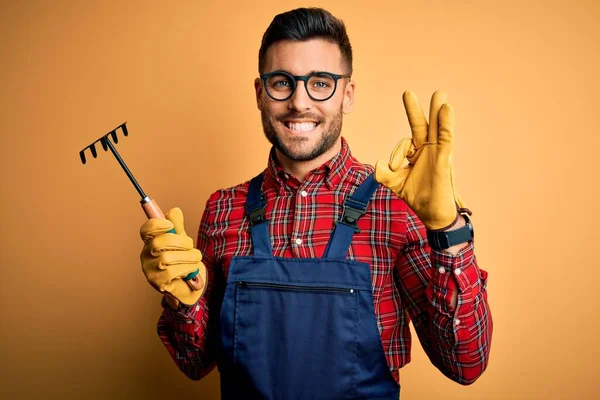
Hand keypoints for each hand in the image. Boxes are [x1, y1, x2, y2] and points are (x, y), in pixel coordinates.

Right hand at [140, 207, 206, 305]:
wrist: (190, 285)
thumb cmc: (183, 261)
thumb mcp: (182, 241)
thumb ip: (178, 227)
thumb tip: (174, 211)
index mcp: (151, 242)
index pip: (146, 230)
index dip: (156, 224)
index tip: (170, 225)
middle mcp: (146, 255)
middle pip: (158, 243)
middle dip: (179, 242)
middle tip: (190, 245)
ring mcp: (150, 270)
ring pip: (167, 258)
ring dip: (188, 257)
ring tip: (194, 258)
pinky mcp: (158, 283)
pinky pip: (173, 271)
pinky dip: (187, 268)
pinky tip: (190, 270)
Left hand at [375, 90, 469, 229]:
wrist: (432, 213)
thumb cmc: (417, 197)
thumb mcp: (395, 184)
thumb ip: (384, 174)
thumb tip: (379, 163)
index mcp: (416, 154)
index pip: (404, 144)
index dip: (398, 154)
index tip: (396, 168)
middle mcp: (427, 150)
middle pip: (421, 126)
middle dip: (414, 110)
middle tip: (407, 93)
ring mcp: (437, 152)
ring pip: (437, 127)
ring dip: (437, 110)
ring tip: (438, 94)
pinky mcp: (445, 157)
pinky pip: (446, 137)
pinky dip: (446, 122)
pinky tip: (446, 109)